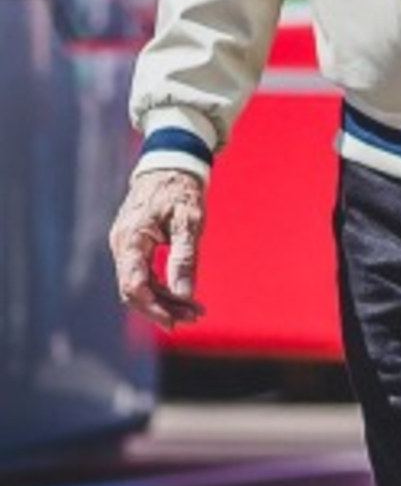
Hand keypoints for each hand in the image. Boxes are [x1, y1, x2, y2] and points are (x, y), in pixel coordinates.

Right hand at [108, 168, 207, 329]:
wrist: (169, 165)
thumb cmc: (181, 190)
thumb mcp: (189, 222)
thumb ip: (184, 257)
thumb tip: (184, 293)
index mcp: (131, 239)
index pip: (134, 286)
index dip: (154, 307)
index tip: (177, 320)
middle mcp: (121, 244)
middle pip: (134, 291)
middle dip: (163, 308)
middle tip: (195, 316)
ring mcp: (124, 245)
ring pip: (139, 285)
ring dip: (165, 300)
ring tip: (195, 310)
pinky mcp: (132, 246)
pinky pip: (142, 275)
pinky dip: (161, 287)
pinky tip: (182, 296)